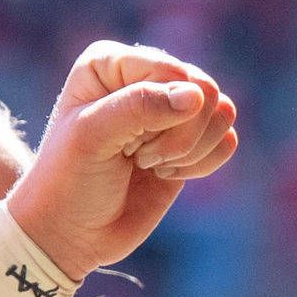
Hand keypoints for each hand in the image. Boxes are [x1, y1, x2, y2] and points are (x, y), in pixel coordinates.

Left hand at [1, 52, 241, 277]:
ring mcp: (171, 108)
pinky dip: (202, 163)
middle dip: (178, 135)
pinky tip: (165, 174)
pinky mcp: (191, 140)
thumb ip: (139, 108)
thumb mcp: (92, 138)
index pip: (172, 73)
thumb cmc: (68, 180)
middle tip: (135, 157)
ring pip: (222, 112)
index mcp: (112, 63)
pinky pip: (228, 140)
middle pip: (205, 90)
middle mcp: (145, 76)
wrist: (70, 233)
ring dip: (190, 149)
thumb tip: (197, 96)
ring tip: (147, 164)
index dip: (159, 116)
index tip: (120, 145)